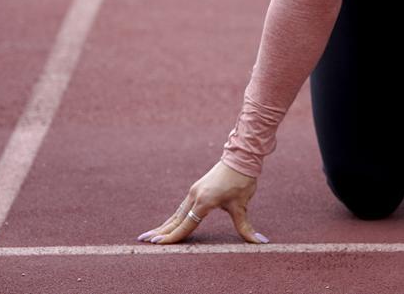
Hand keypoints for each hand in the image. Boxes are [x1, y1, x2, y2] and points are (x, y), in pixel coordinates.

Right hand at [136, 161, 268, 244]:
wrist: (241, 158)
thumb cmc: (242, 181)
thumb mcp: (242, 205)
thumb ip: (245, 226)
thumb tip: (260, 242)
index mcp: (204, 201)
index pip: (186, 224)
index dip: (172, 237)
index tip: (158, 245)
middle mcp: (195, 196)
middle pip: (175, 219)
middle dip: (160, 232)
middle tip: (142, 241)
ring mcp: (194, 191)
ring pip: (177, 213)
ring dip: (164, 224)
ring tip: (150, 234)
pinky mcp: (197, 189)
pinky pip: (182, 207)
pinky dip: (174, 217)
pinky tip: (169, 223)